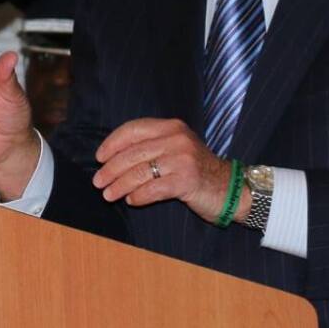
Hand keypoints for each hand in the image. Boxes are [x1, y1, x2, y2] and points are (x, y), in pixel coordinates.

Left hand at [92, 119, 238, 221]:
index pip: (134, 129)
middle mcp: (177, 139)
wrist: (231, 188)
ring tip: (108, 195)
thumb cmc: (196, 170)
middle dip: (110, 169)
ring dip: (119, 185)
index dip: (112, 143)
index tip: (99, 158)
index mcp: (171, 127)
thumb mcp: (176, 149)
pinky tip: (131, 200)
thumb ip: (151, 147)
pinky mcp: (187, 180)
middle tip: (98, 182)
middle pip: (133, 153)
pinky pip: (153, 189)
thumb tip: (111, 158)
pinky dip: (138, 196)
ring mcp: (183, 159)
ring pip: (140, 172)